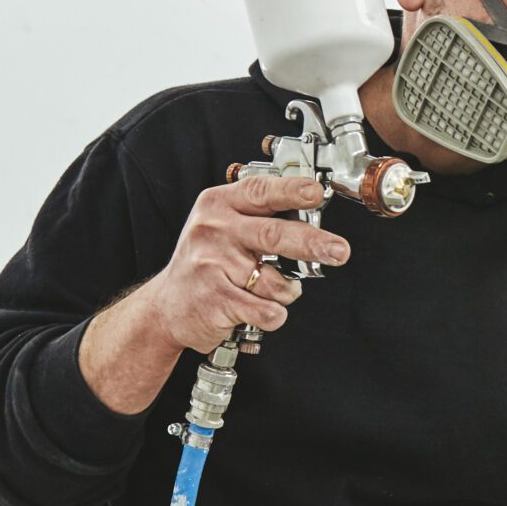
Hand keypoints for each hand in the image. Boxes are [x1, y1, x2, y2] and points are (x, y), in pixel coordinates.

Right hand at [142, 174, 346, 351]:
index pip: (260, 191)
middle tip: (339, 250)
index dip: (291, 191)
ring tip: (273, 290)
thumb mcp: (222, 224)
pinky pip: (265, 310)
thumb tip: (311, 205)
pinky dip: (273, 314)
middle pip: (274, 235)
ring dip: (286, 291)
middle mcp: (213, 231)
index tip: (316, 192)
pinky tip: (262, 309)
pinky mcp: (215, 299)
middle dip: (313, 243)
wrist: (167, 306)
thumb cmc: (205, 262)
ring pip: (274, 280)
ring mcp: (212, 265)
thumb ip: (258, 214)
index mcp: (219, 204)